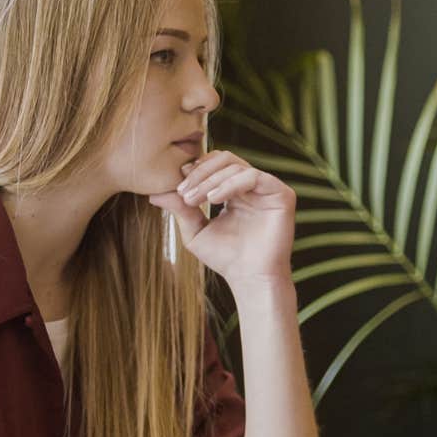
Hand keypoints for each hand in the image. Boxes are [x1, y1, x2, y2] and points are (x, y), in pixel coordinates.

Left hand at [149, 150, 294, 286]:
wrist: (249, 278)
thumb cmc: (225, 258)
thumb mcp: (195, 231)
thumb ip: (179, 210)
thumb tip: (154, 194)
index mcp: (235, 191)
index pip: (215, 165)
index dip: (195, 171)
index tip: (177, 188)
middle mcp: (252, 187)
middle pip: (225, 159)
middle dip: (200, 173)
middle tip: (184, 192)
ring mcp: (268, 189)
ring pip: (236, 166)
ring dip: (210, 180)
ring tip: (195, 200)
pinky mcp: (282, 194)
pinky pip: (253, 176)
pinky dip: (230, 184)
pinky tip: (214, 200)